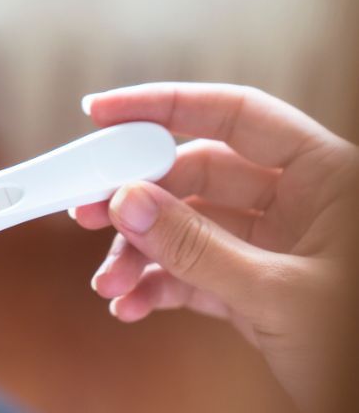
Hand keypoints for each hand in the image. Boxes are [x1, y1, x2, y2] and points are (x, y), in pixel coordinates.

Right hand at [72, 83, 357, 412]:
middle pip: (196, 176)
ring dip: (140, 254)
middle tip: (87, 213)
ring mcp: (271, 248)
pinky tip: (131, 305)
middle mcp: (296, 204)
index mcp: (325, 176)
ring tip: (109, 284)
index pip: (234, 116)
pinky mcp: (252, 289)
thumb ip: (199, 248)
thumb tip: (127, 203)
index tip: (101, 114)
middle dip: (138, 198)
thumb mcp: (280, 293)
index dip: (165, 107)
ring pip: (187, 230)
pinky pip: (192, 275)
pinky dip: (157, 288)